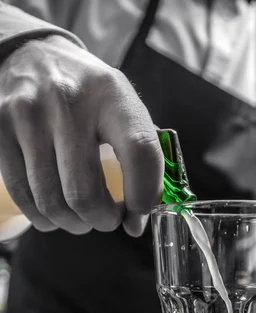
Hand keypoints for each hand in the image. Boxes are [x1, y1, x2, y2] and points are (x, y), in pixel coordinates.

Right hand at [0, 35, 162, 235]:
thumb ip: (140, 156)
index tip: (138, 215)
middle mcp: (66, 100)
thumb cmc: (86, 94)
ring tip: (82, 218)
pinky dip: (44, 218)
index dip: (143, 195)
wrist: (30, 56)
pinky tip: (54, 213)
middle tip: (107, 219)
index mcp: (110, 93)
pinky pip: (23, 197)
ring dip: (73, 223)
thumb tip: (138, 219)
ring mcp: (26, 115)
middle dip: (102, 220)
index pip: (139, 152)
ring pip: (52, 202)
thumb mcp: (121, 105)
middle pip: (85, 193)